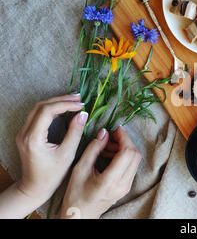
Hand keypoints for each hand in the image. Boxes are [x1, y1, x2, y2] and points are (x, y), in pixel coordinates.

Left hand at [0, 94, 86, 217]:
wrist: (34, 187)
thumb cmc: (52, 175)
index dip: (65, 104)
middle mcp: (24, 133)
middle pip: (41, 106)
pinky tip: (64, 109)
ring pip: (38, 108)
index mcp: (33, 138)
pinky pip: (37, 115)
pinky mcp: (26, 134)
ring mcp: (23, 133)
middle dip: (61, 100)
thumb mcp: (67, 154)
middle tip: (79, 98)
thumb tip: (83, 114)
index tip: (81, 105)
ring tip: (74, 101)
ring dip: (56, 102)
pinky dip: (51, 109)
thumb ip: (75, 132)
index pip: (47, 111)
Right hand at [60, 126, 141, 218]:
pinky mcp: (126, 187)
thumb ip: (93, 149)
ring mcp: (126, 187)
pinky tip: (110, 154)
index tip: (116, 129)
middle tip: (112, 135)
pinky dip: (124, 157)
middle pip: (135, 155)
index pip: (127, 153)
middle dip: (126, 141)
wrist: (80, 215)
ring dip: (125, 148)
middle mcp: (122, 185)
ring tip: (108, 145)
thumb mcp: (80, 169)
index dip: (124, 138)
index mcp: (110, 181)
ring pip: (135, 160)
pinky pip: (131, 166)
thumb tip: (104, 132)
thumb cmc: (75, 194)